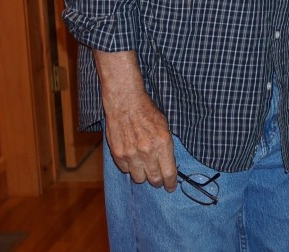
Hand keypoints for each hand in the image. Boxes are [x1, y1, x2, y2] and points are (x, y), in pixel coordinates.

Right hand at [95, 50, 178, 191]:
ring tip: (143, 165)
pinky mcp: (118, 154)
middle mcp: (148, 151)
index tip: (170, 187)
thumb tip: (169, 165)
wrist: (125, 102)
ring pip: (139, 178)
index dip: (171, 183)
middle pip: (154, 179)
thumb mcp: (164, 127)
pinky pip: (125, 170)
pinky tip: (131, 156)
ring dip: (142, 174)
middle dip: (157, 180)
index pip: (169, 173)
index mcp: (163, 144)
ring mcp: (131, 154)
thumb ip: (166, 147)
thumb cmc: (147, 112)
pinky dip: (129, 166)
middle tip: (157, 177)